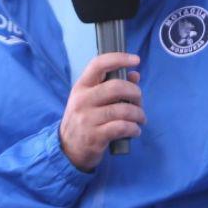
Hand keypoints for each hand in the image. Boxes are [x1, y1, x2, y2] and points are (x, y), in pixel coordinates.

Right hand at [59, 53, 144, 170]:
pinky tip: (135, 130)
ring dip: (138, 114)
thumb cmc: (84, 120)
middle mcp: (82, 100)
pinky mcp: (95, 137)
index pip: (98, 64)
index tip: (136, 60)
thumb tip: (134, 75)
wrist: (68, 149)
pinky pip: (122, 127)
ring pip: (123, 110)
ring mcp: (87, 119)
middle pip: (116, 87)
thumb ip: (111, 86)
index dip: (119, 58)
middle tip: (139, 101)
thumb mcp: (90, 101)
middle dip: (135, 93)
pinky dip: (134, 129)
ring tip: (140, 119)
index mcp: (81, 87)